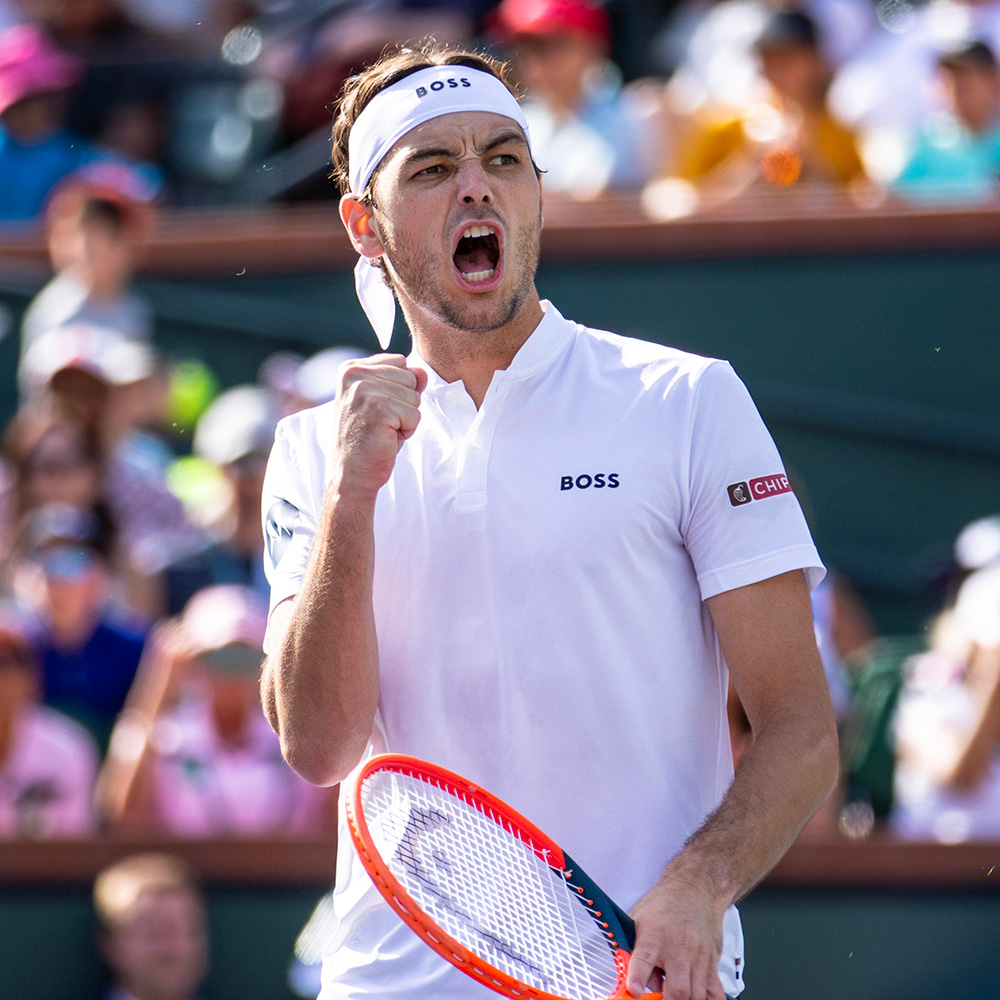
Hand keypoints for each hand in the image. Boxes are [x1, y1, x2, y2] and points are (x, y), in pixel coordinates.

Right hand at [335, 354, 426, 495]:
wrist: (352, 473)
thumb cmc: (367, 438)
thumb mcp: (384, 402)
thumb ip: (402, 382)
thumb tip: (422, 371)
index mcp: (351, 368)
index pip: (400, 362)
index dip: (398, 389)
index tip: (377, 409)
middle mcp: (354, 374)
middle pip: (410, 377)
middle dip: (404, 404)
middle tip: (380, 422)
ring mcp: (365, 390)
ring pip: (414, 396)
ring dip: (405, 418)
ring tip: (383, 430)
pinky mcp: (379, 408)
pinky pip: (415, 415)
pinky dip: (407, 430)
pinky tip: (386, 438)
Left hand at [626, 866, 727, 999]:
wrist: (695, 889)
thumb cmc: (663, 905)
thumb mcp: (638, 921)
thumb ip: (635, 953)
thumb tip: (637, 985)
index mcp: (653, 936)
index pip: (643, 959)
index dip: (638, 978)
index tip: (634, 990)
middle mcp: (677, 948)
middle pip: (678, 989)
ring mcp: (698, 957)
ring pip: (696, 995)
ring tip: (674, 997)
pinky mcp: (712, 963)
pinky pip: (716, 993)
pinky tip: (697, 999)